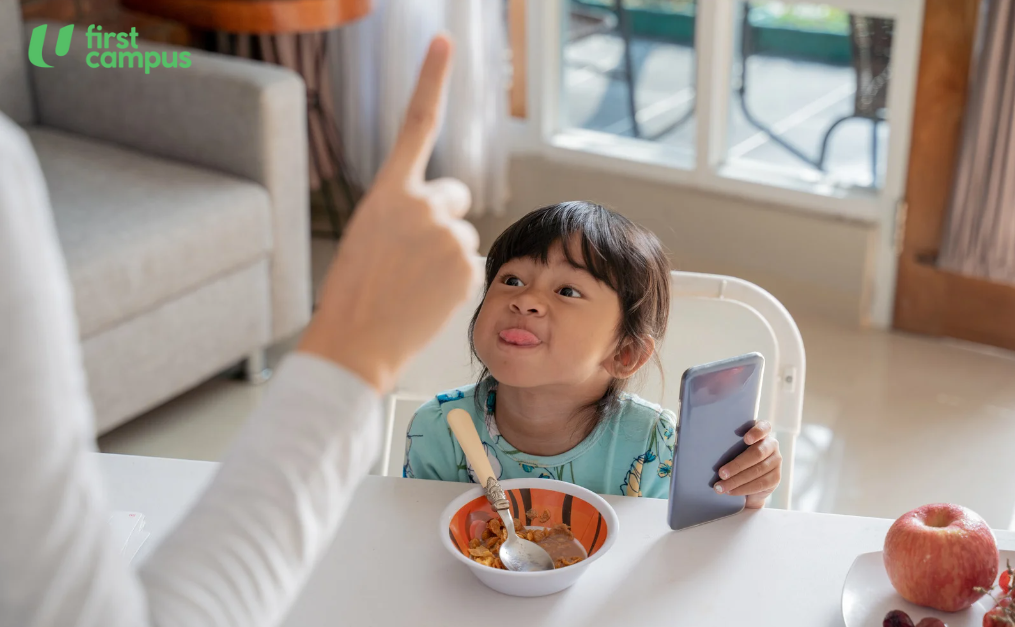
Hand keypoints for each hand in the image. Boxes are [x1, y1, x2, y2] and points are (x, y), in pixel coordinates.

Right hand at [299, 35, 479, 391]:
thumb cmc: (354, 294)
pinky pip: (471, 263)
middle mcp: (421, 204)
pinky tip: (427, 298)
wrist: (355, 342)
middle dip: (441, 219)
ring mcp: (447, 234)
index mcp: (388, 192)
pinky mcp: (467, 265)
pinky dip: (454, 280)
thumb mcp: (369, 236)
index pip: (415, 124)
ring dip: (446, 255)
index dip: (431, 79)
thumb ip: (404, 213)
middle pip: (453, 196)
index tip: (444, 41)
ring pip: (462, 235)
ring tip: (413, 284)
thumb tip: (443, 219)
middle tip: (412, 257)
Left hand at [713, 421, 781, 508]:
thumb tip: (706, 447)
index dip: (756, 433)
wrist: (748, 479)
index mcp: (761, 432)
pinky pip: (760, 484)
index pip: (763, 427)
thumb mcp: (733, 446)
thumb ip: (729, 443)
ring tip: (720, 487)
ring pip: (757, 471)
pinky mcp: (776, 477)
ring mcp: (776, 461)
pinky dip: (743, 488)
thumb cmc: (734, 455)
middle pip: (756, 454)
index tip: (746, 439)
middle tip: (721, 474)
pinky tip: (731, 491)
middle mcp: (772, 444)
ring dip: (736, 480)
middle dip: (737, 465)